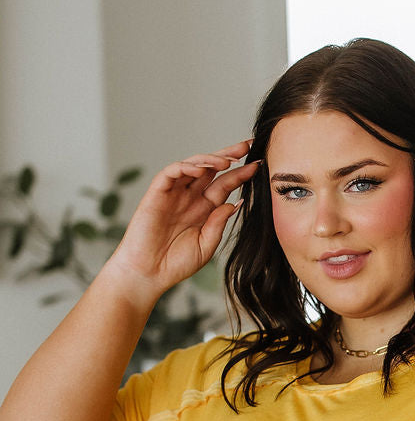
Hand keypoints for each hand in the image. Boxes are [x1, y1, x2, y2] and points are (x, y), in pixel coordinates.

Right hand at [105, 140, 259, 304]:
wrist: (149, 274)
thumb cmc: (176, 263)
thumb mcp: (206, 244)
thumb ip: (218, 223)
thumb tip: (234, 202)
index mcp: (204, 209)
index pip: (224, 184)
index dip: (240, 174)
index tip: (258, 166)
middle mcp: (190, 197)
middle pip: (211, 169)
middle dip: (228, 155)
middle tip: (246, 146)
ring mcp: (173, 194)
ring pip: (192, 166)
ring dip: (209, 159)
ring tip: (226, 161)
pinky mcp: (156, 193)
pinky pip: (171, 172)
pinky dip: (186, 167)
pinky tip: (201, 169)